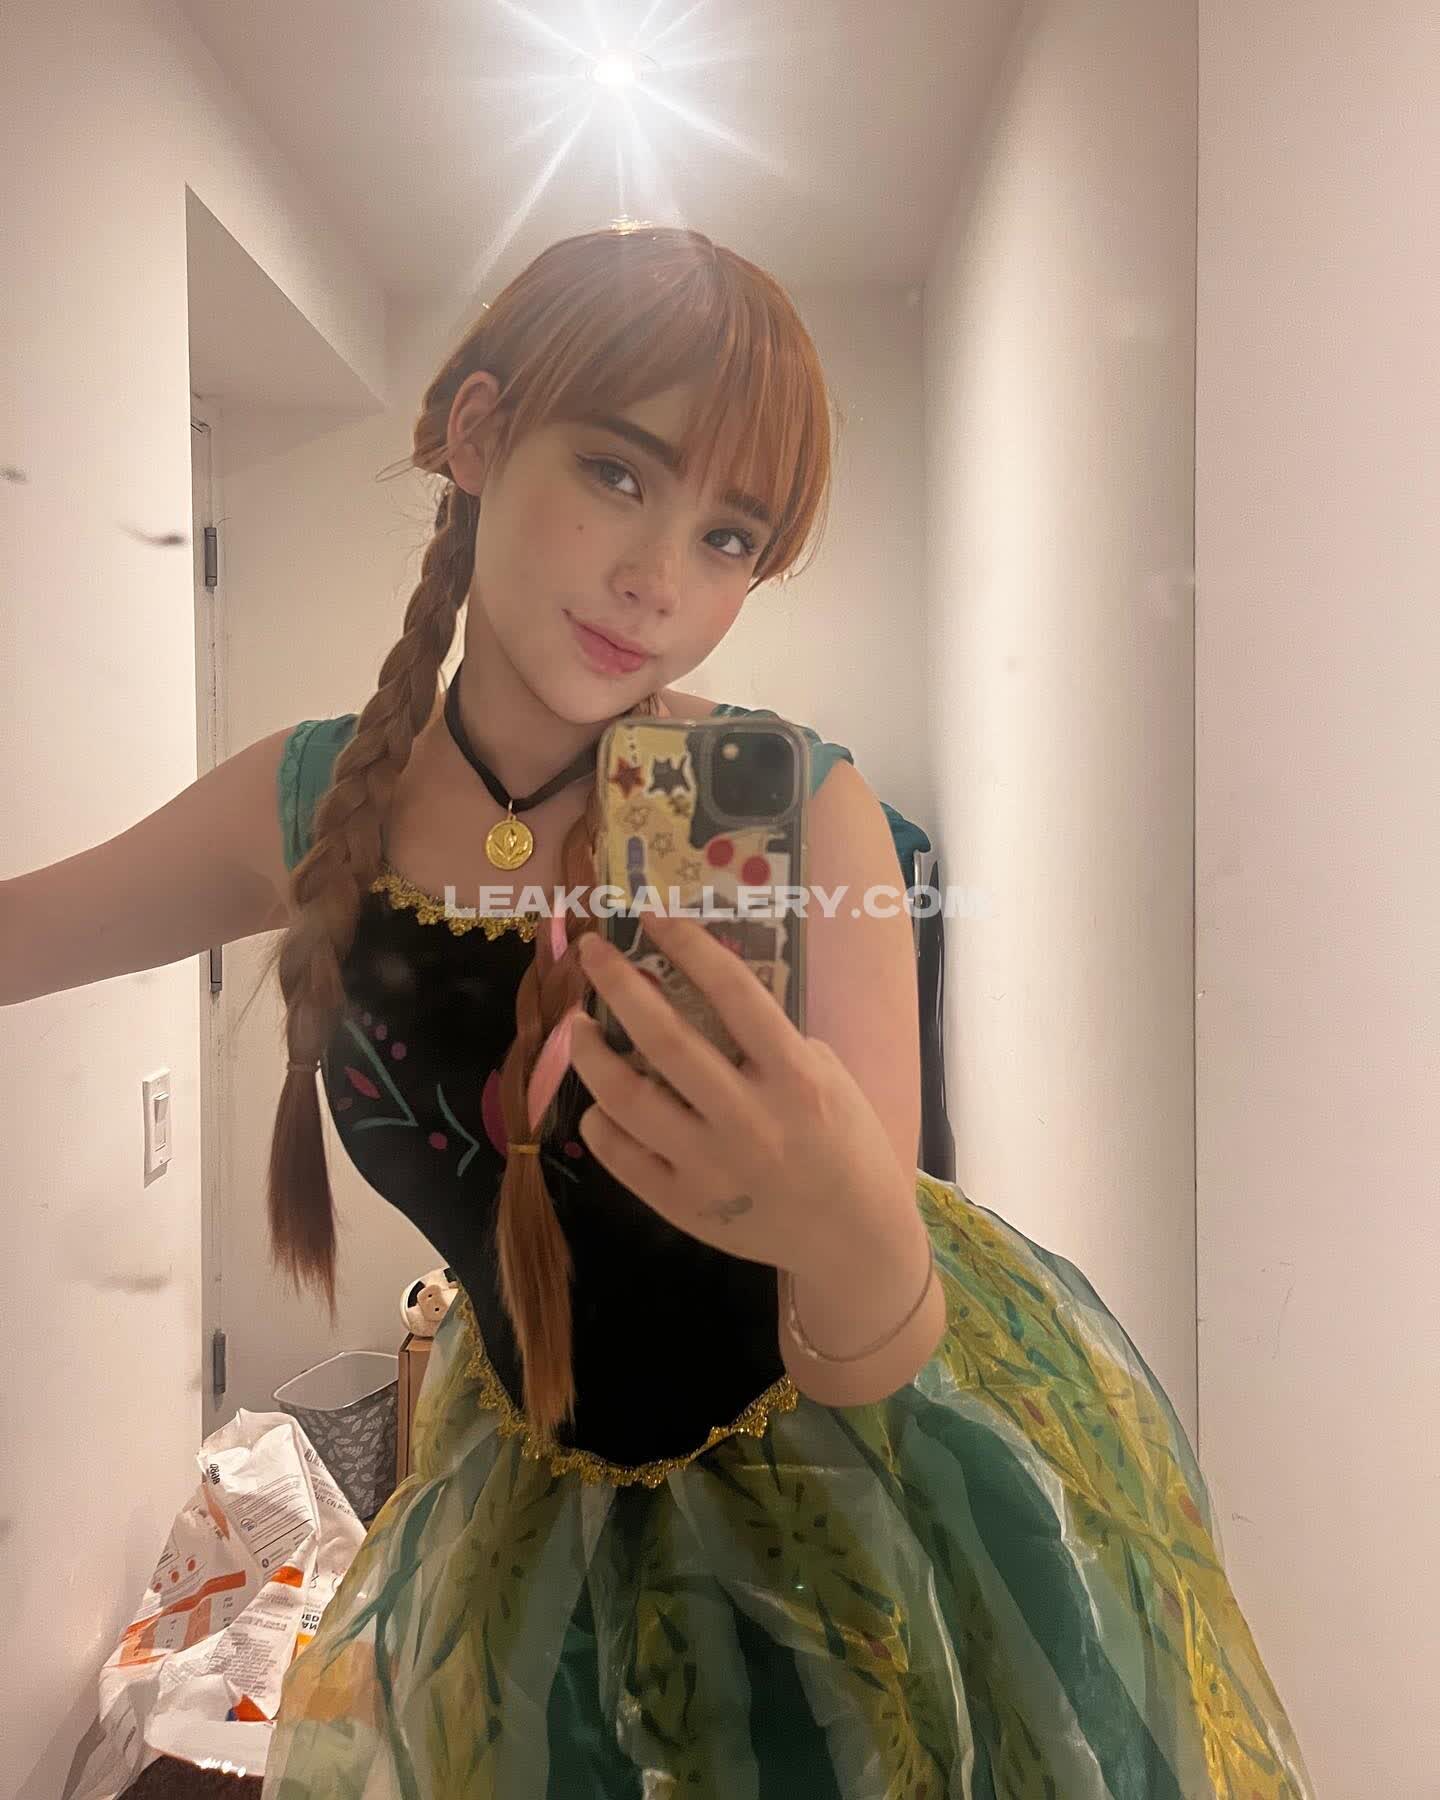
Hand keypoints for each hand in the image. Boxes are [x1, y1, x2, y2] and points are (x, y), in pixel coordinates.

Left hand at [568, 915, 924, 1295]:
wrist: (851, 1239)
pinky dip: (601, 1120)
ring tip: (579, 1026)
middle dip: (618, 984)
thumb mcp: (827, 1077)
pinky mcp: (684, 1205)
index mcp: (794, 1078)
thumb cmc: (845, 1144)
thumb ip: (772, 1040)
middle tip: (591, 952)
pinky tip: (601, 1100)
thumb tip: (702, 995)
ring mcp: (710, 1166)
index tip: (653, 917)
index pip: (733, 993)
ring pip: (627, 1098)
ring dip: (591, 1052)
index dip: (687, 946)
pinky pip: (622, 1155)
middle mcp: (748, 1119)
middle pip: (665, 1038)